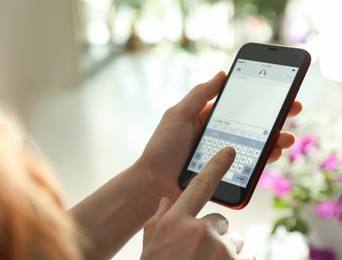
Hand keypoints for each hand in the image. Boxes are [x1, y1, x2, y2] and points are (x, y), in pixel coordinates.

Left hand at [136, 71, 302, 201]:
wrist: (154, 182)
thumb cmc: (162, 147)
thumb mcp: (178, 114)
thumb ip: (200, 94)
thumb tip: (222, 73)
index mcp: (208, 119)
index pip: (238, 106)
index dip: (258, 99)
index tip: (279, 91)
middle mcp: (219, 136)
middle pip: (252, 124)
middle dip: (274, 117)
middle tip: (293, 109)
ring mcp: (224, 155)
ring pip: (256, 144)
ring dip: (275, 138)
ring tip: (286, 136)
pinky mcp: (227, 174)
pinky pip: (250, 165)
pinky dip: (265, 159)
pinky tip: (273, 154)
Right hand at [141, 148, 253, 259]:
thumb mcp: (150, 245)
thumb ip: (157, 219)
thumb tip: (165, 199)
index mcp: (175, 221)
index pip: (200, 186)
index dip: (216, 167)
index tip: (229, 152)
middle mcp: (199, 230)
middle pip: (219, 220)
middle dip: (213, 234)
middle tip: (198, 252)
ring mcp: (219, 249)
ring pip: (232, 241)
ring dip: (223, 251)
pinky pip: (240, 257)